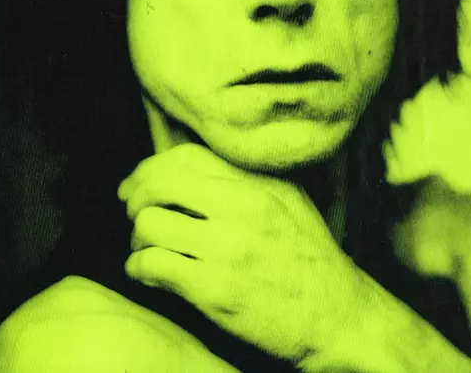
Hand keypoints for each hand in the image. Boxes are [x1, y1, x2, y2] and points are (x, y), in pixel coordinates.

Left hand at [117, 143, 365, 364]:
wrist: (337, 314)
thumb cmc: (311, 256)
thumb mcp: (290, 201)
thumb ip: (246, 179)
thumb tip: (192, 170)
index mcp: (257, 183)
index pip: (186, 156)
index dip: (150, 167)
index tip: (137, 183)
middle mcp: (241, 207)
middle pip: (160, 184)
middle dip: (135, 198)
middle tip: (133, 213)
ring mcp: (227, 247)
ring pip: (149, 224)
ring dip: (137, 239)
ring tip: (147, 250)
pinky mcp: (214, 288)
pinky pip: (153, 265)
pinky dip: (138, 269)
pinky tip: (148, 274)